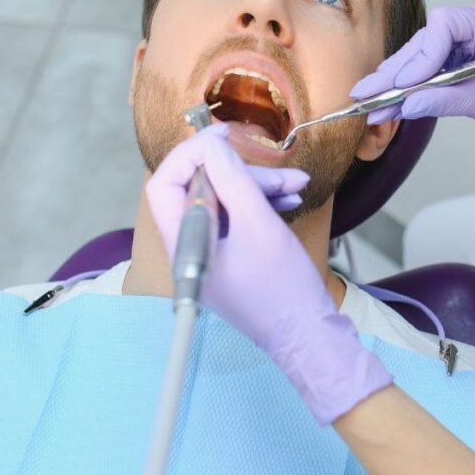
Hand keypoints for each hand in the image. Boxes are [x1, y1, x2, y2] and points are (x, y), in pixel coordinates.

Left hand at [145, 126, 392, 424]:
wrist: (309, 336)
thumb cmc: (282, 288)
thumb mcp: (258, 225)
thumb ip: (233, 180)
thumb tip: (214, 146)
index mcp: (184, 243)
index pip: (165, 185)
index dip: (191, 154)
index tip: (223, 137)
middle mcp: (190, 249)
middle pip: (198, 191)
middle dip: (238, 173)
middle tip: (277, 170)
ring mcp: (211, 255)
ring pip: (224, 203)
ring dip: (258, 187)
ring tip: (297, 184)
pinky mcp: (231, 260)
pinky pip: (237, 220)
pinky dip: (262, 204)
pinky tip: (290, 197)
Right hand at [350, 0, 474, 133]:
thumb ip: (445, 100)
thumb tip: (408, 106)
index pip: (444, 25)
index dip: (421, 55)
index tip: (404, 84)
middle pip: (426, 41)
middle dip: (397, 71)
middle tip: (366, 93)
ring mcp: (466, 36)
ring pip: (422, 54)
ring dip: (397, 81)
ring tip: (369, 101)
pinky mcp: (458, 52)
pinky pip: (429, 65)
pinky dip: (411, 86)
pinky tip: (388, 101)